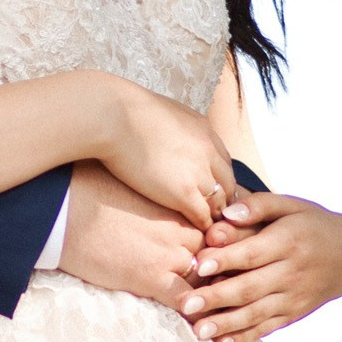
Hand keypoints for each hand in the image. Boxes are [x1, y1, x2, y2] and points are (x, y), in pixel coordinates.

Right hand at [57, 163, 205, 305]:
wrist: (64, 208)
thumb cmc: (89, 190)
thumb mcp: (132, 187)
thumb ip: (152, 198)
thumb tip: (150, 202)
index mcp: (177, 206)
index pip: (212, 230)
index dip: (214, 247)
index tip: (210, 259)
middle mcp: (181, 229)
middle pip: (214, 256)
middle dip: (214, 272)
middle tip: (213, 287)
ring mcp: (169, 254)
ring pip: (206, 280)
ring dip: (209, 295)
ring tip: (211, 310)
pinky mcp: (151, 277)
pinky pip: (184, 300)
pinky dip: (192, 313)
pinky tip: (195, 323)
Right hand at [97, 80, 237, 228]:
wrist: (114, 117)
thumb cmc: (124, 112)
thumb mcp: (162, 113)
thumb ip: (173, 129)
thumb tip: (165, 135)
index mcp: (204, 131)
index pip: (224, 162)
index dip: (218, 179)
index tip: (210, 190)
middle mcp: (208, 152)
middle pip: (228, 184)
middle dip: (223, 200)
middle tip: (213, 213)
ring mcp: (199, 173)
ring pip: (219, 203)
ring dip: (213, 215)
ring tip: (203, 225)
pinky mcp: (184, 193)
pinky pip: (203, 217)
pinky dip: (201, 225)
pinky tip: (192, 228)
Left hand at [179, 192, 341, 341]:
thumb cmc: (311, 224)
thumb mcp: (291, 205)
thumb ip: (258, 206)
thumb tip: (226, 212)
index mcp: (289, 241)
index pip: (253, 253)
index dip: (226, 259)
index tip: (198, 264)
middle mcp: (292, 272)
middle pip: (251, 287)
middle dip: (217, 298)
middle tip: (186, 305)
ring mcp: (293, 297)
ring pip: (257, 313)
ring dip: (226, 324)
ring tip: (198, 332)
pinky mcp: (293, 314)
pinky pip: (267, 328)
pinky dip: (244, 337)